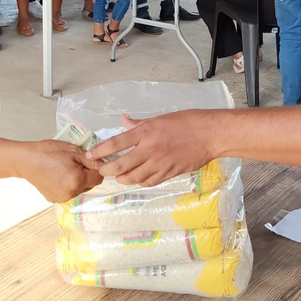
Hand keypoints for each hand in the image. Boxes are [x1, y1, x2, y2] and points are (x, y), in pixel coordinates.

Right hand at [19, 140, 103, 201]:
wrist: (26, 160)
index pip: (99, 178)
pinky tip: (58, 175)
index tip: (87, 160)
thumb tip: (105, 165)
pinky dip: (67, 184)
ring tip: (65, 168)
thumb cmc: (49, 152)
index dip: (95, 168)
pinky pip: (68, 192)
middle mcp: (71, 193)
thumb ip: (92, 160)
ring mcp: (62, 198)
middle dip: (87, 174)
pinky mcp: (54, 199)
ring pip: (79, 189)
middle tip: (74, 163)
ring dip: (78, 180)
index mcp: (78, 181)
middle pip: (90, 185)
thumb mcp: (74, 151)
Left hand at [88, 113, 213, 186]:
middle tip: (101, 169)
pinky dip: (138, 182)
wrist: (209, 135)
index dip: (99, 152)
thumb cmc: (187, 122)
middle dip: (106, 170)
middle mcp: (150, 149)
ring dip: (121, 178)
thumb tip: (124, 120)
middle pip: (120, 166)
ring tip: (118, 175)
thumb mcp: (160, 118)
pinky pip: (148, 182)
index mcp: (146, 132)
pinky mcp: (168, 173)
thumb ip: (139, 123)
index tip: (90, 156)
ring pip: (132, 178)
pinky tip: (136, 178)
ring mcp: (159, 163)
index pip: (115, 144)